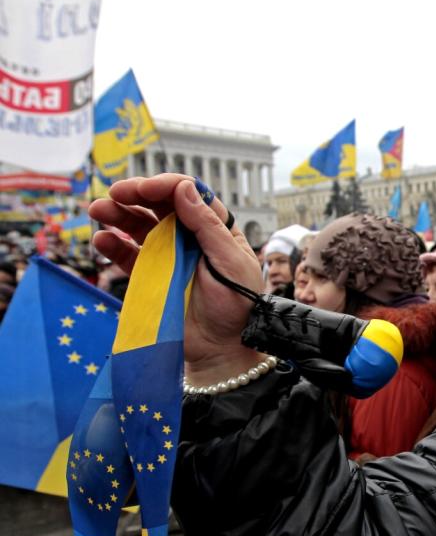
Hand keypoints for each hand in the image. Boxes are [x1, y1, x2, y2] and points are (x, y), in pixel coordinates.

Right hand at [89, 174, 264, 381]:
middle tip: (116, 192)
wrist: (222, 348)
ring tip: (98, 209)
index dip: (168, 186)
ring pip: (140, 226)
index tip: (147, 189)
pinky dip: (113, 245)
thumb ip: (207, 226)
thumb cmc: (237, 306)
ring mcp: (169, 256)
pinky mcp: (151, 276)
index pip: (191, 196)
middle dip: (137, 195)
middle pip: (160, 207)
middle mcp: (191, 238)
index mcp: (217, 230)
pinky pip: (128, 255)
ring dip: (118, 214)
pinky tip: (102, 240)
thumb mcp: (230, 262)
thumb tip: (183, 188)